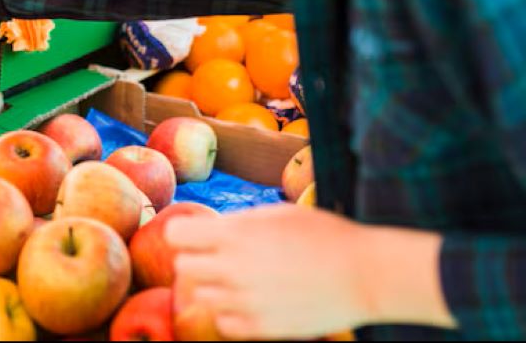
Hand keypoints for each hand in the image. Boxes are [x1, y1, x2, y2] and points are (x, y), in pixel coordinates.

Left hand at [166, 204, 372, 339]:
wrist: (365, 274)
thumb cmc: (323, 235)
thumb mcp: (276, 213)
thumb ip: (237, 223)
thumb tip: (210, 229)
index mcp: (235, 234)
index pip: (175, 234)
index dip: (184, 233)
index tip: (197, 234)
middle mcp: (233, 268)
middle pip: (182, 267)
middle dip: (195, 260)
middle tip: (217, 257)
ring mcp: (245, 300)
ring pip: (200, 297)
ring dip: (213, 287)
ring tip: (242, 278)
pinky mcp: (260, 327)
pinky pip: (223, 322)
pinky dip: (231, 313)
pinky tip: (252, 301)